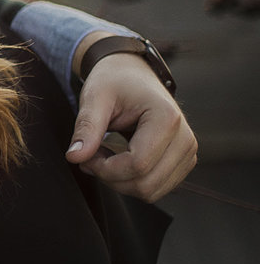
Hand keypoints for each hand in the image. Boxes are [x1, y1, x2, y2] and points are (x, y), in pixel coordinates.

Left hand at [64, 52, 196, 201]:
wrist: (132, 73)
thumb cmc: (113, 81)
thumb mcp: (94, 98)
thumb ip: (86, 127)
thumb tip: (74, 156)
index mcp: (167, 118)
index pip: (138, 164)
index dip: (105, 169)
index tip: (84, 155)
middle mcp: (185, 138)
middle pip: (146, 183)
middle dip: (110, 178)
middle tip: (89, 156)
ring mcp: (188, 152)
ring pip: (152, 191)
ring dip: (120, 181)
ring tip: (102, 155)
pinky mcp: (182, 161)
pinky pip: (156, 188)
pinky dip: (131, 181)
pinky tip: (117, 159)